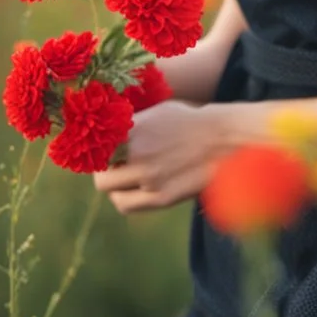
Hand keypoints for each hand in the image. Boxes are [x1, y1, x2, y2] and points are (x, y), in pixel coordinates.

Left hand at [93, 100, 222, 214]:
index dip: (92, 148)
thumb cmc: (190, 122)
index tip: (96, 149)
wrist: (223, 139)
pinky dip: (123, 199)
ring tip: (125, 177)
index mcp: (134, 129)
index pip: (94, 145)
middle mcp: (138, 153)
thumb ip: (130, 124)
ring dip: (112, 184)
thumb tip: (104, 133)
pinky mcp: (161, 198)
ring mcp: (149, 178)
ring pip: (109, 189)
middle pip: (98, 170)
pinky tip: (134, 189)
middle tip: (112, 164)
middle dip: (102, 168)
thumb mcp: (157, 112)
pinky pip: (125, 205)